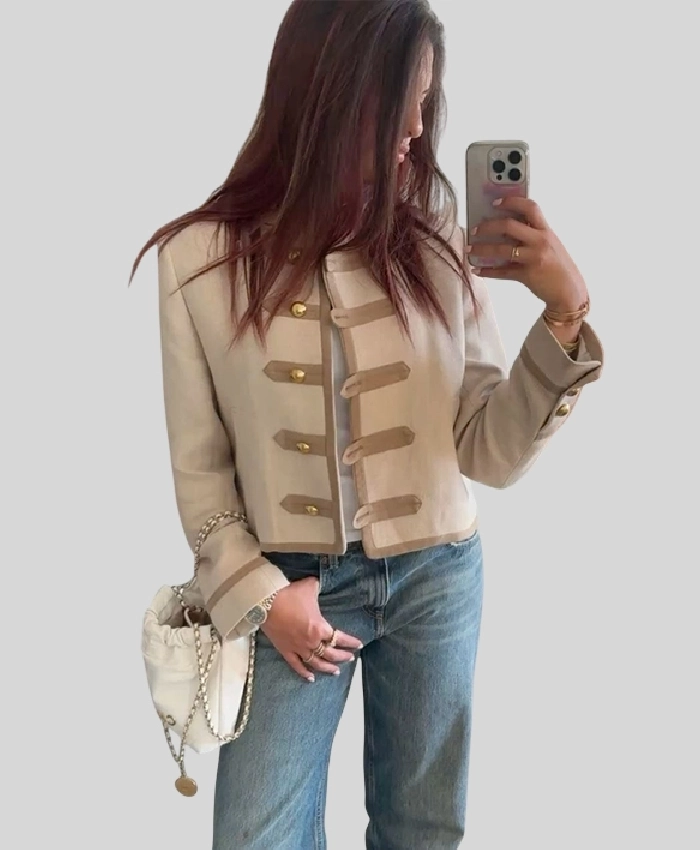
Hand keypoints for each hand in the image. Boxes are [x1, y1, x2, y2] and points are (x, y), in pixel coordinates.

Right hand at [260, 577, 362, 681]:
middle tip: (349, 658)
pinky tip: (311, 678)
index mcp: (319, 628)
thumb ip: (317, 588)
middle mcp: (311, 642)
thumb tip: (319, 584)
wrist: (265, 602)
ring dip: (327, 668)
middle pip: (330, 654)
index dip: (350, 642)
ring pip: (316, 663)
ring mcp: (298, 648)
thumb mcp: (309, 587)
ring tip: (336, 671)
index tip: (358, 645)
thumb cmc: (290, 594)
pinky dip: (304, 672)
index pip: (339, 638)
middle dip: (342, 656)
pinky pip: (296, 665)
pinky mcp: (285, 651)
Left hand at [467, 196, 588, 311]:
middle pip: (509, 226)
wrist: (569, 291)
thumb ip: (533, 234)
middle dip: (488, 226)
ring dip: (482, 249)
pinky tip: (477, 270)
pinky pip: (502, 272)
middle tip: (475, 230)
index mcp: (546, 230)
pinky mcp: (527, 275)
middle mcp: (540, 241)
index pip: (530, 207)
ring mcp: (534, 258)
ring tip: (470, 249)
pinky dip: (487, 271)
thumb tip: (505, 227)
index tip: (495, 202)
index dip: (511, 201)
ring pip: (501, 250)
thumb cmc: (558, 266)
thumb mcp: (550, 244)